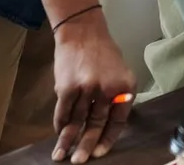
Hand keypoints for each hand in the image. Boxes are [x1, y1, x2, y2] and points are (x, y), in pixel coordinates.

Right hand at [50, 12, 134, 163]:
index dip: (109, 138)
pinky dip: (60, 125)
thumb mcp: (120, 73)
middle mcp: (108, 89)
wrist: (84, 32)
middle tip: (80, 161)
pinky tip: (58, 134)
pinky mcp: (67, 88)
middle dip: (87, 145)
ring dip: (68, 140)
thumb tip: (108, 124)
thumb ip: (116, 97)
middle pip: (97, 124)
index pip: (118, 120)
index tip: (100, 152)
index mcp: (125, 87)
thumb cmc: (103, 54)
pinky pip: (63, 112)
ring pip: (77, 121)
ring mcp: (87, 89)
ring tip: (61, 156)